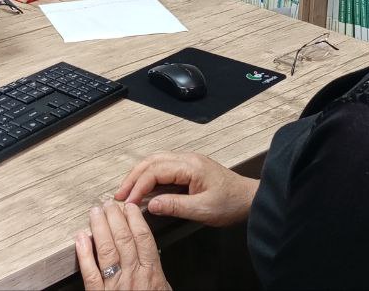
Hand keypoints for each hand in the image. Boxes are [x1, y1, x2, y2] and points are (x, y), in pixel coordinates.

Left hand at [76, 203, 168, 290]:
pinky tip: (81, 239)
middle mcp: (132, 275)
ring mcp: (114, 284)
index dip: (135, 219)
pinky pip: (90, 273)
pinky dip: (84, 254)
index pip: (143, 238)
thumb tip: (154, 255)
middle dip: (115, 217)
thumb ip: (156, 271)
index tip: (130, 207)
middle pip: (123, 239)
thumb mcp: (162, 288)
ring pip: (107, 250)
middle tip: (109, 203)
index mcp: (150, 273)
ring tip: (95, 212)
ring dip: (100, 228)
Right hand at [115, 152, 257, 227]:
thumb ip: (175, 206)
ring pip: (155, 163)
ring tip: (126, 192)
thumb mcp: (203, 209)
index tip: (127, 202)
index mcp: (190, 166)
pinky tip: (144, 190)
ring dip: (139, 176)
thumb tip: (149, 205)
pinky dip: (149, 177)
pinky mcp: (189, 170)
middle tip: (119, 195)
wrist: (249, 199)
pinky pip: (163, 169)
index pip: (155, 171)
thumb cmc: (231, 203)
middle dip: (133, 177)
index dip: (138, 186)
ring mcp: (188, 163)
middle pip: (151, 162)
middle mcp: (187, 159)